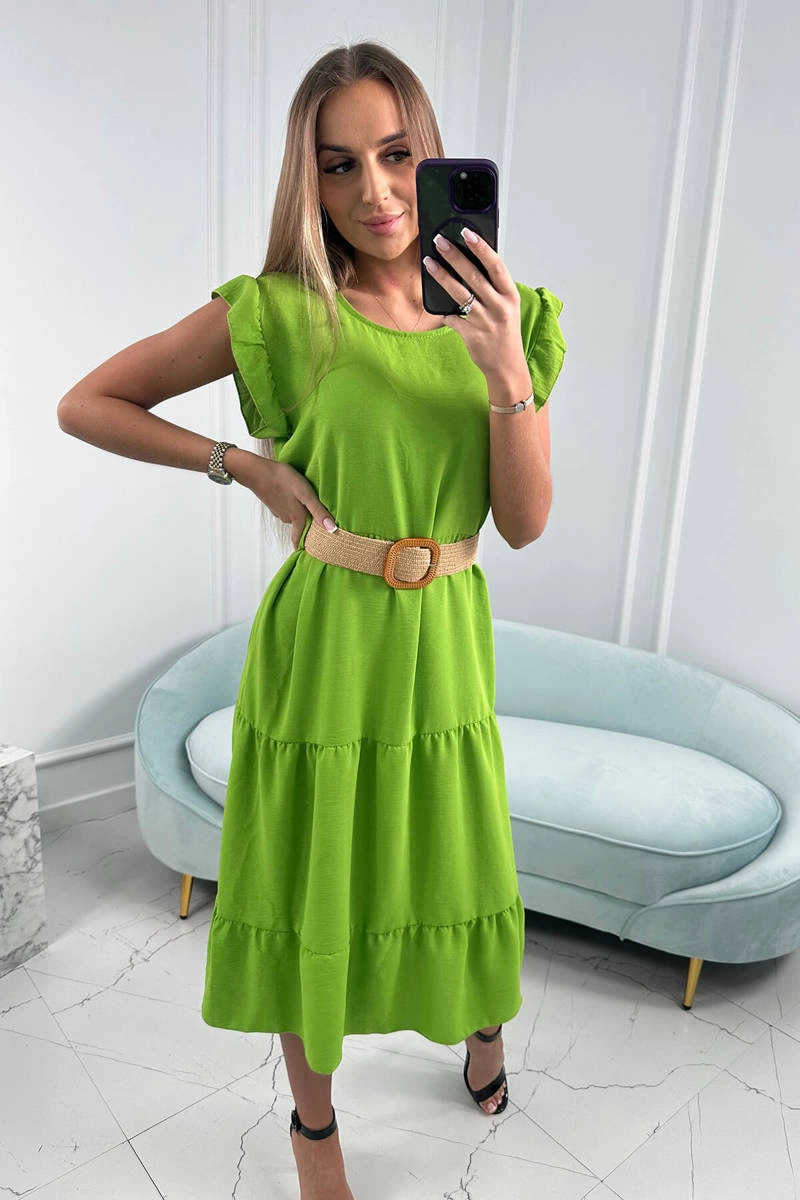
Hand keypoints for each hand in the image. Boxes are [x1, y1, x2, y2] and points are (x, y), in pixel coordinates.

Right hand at [237, 456, 336, 550]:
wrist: (256, 471)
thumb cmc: (282, 479)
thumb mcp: (306, 494)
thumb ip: (318, 511)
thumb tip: (332, 529)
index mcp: (296, 517)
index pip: (300, 538)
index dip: (304, 546)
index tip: (310, 554)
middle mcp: (287, 517)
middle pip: (298, 527)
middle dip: (306, 530)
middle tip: (315, 531)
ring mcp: (278, 509)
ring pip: (292, 517)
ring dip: (299, 516)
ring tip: (308, 511)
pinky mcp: (273, 501)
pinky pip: (285, 508)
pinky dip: (291, 507)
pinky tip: (294, 499)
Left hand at [423, 230, 524, 378]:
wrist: (506, 366)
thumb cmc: (505, 333)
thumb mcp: (507, 307)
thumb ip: (493, 288)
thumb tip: (472, 263)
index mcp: (510, 295)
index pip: (496, 266)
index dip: (481, 248)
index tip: (467, 233)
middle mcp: (499, 306)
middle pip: (474, 276)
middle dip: (455, 256)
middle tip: (440, 242)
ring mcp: (485, 321)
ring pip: (459, 294)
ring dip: (442, 276)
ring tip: (429, 263)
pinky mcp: (471, 335)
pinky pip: (452, 318)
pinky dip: (445, 312)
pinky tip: (439, 308)